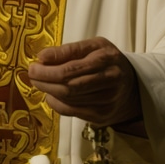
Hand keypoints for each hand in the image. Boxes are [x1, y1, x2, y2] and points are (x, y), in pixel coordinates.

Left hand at [28, 37, 142, 126]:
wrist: (132, 86)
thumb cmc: (106, 60)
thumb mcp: (93, 46)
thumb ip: (69, 50)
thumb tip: (43, 57)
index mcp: (107, 58)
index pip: (73, 66)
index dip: (50, 67)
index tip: (35, 62)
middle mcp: (110, 80)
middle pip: (69, 84)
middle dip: (45, 78)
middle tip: (32, 72)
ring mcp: (106, 101)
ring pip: (68, 98)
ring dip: (47, 89)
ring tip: (39, 80)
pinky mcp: (101, 116)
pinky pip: (70, 111)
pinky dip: (55, 102)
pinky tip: (50, 93)